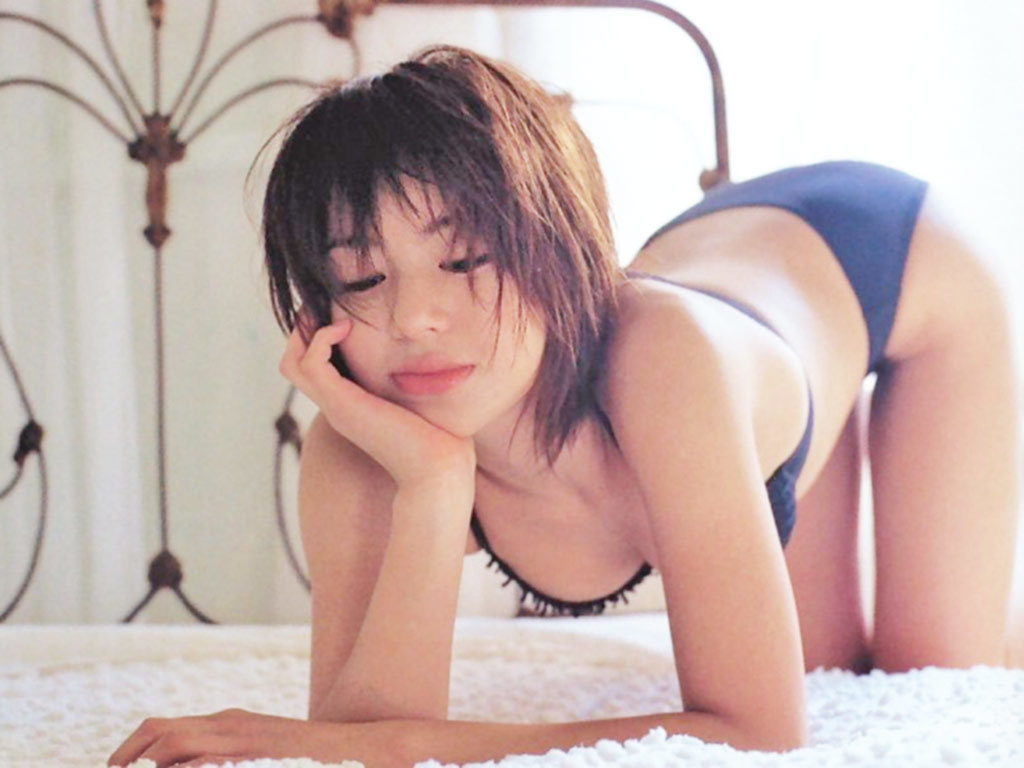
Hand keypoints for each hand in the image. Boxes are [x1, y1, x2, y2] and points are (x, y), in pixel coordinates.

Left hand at [106, 708, 387, 767]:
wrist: (354, 750)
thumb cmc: (306, 760)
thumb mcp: (259, 753)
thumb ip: (226, 757)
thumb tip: (185, 765)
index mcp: (227, 724)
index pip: (164, 729)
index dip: (132, 750)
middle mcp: (228, 726)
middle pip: (160, 732)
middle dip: (126, 754)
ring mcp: (240, 741)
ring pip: (173, 745)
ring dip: (151, 761)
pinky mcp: (251, 755)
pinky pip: (205, 761)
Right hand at [279, 308, 475, 488]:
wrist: (438, 468)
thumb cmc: (440, 439)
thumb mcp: (424, 402)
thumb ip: (420, 383)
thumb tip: (436, 362)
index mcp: (352, 407)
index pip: (316, 369)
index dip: (323, 339)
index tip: (345, 315)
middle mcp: (337, 407)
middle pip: (294, 363)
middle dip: (307, 330)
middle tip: (329, 305)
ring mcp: (335, 406)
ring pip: (292, 362)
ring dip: (309, 331)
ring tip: (339, 316)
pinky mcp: (340, 403)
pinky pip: (309, 362)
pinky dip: (322, 338)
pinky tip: (348, 328)